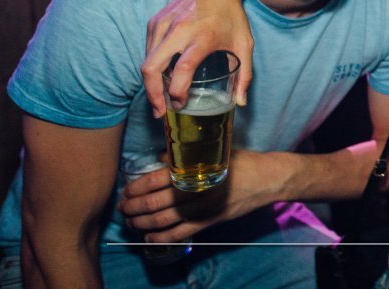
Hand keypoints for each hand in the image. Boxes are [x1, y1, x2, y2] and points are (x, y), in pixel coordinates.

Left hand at [118, 150, 273, 241]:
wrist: (266, 178)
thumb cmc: (241, 161)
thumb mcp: (214, 151)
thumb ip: (186, 155)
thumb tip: (161, 158)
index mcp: (194, 171)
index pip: (154, 181)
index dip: (134, 188)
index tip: (125, 191)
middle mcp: (195, 191)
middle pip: (153, 203)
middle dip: (132, 208)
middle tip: (122, 208)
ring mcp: (201, 209)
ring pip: (162, 221)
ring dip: (141, 223)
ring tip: (131, 222)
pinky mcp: (209, 222)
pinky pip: (179, 234)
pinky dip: (160, 237)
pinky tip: (149, 236)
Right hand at [142, 0, 252, 117]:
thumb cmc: (231, 14)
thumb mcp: (245, 43)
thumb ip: (245, 74)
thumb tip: (240, 102)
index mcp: (201, 38)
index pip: (181, 70)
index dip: (176, 92)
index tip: (180, 104)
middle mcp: (178, 31)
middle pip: (151, 69)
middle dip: (152, 95)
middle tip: (160, 111)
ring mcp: (163, 25)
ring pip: (146, 61)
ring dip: (150, 83)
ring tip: (160, 98)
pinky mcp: (155, 22)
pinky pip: (148, 50)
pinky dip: (152, 66)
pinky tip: (161, 76)